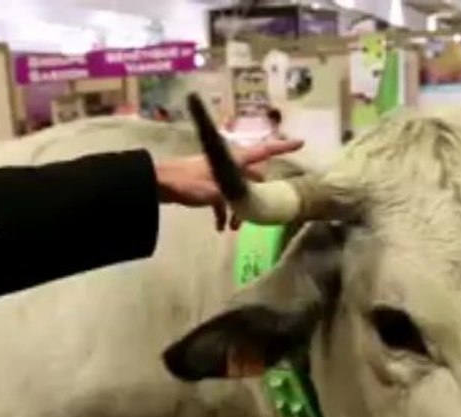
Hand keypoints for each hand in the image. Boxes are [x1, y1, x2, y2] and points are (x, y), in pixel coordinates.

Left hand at [155, 139, 304, 230]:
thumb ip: (236, 198)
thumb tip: (250, 207)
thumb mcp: (216, 192)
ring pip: (238, 192)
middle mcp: (229, 164)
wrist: (159, 184)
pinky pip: (222, 200)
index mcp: (235, 159)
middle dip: (257, 196)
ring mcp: (218, 175)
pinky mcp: (207, 186)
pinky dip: (223, 213)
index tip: (301, 144)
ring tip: (236, 227)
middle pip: (253, 178)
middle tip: (258, 213)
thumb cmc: (188, 183)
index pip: (265, 151)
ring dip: (239, 209)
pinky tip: (220, 228)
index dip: (283, 147)